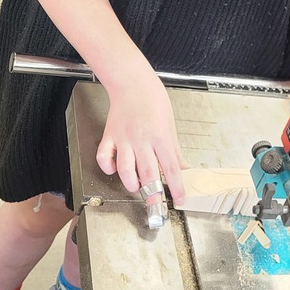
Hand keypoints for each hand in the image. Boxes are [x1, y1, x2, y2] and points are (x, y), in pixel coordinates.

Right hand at [95, 62, 186, 205]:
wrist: (133, 82)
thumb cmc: (154, 100)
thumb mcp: (170, 125)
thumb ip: (175, 151)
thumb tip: (185, 170)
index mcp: (160, 136)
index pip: (171, 167)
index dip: (176, 186)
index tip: (180, 199)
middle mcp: (142, 140)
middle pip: (149, 173)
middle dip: (153, 194)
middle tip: (156, 207)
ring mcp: (124, 139)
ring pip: (126, 170)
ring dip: (131, 183)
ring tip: (137, 187)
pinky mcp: (109, 136)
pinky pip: (104, 157)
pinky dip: (108, 167)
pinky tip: (114, 170)